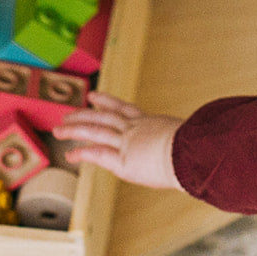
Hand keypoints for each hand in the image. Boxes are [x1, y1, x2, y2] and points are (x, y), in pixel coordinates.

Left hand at [54, 91, 183, 189]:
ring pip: (95, 131)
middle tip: (68, 114)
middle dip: (84, 114)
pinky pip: (97, 154)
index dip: (107, 102)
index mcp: (152, 123)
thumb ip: (183, 139)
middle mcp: (136, 129)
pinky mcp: (122, 158)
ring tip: (59, 129)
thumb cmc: (197, 149)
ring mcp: (127, 141)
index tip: (95, 97)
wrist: (192, 152)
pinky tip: (70, 155)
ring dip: (75, 129)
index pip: (125, 110)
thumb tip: (196, 142)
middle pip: (104, 117)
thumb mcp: (189, 138)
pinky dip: (82, 153)